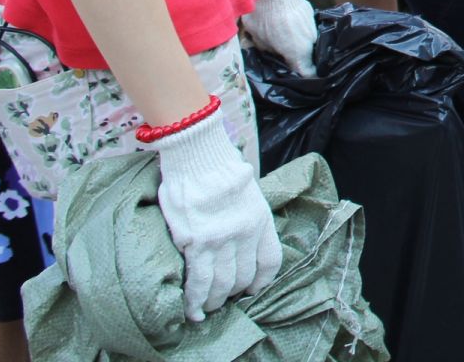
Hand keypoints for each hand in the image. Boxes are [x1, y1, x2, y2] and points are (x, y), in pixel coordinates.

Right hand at [152, 114, 281, 321]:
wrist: (197, 153)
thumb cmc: (219, 167)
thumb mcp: (248, 191)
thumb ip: (249, 215)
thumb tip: (243, 235)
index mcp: (261, 218)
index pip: (270, 261)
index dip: (261, 280)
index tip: (252, 289)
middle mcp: (245, 233)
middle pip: (244, 277)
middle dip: (234, 293)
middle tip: (224, 299)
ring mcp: (221, 240)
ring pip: (221, 285)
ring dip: (215, 301)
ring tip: (208, 309)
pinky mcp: (195, 242)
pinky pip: (198, 282)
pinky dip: (196, 300)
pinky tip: (193, 309)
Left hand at [240, 0, 316, 77]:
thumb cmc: (264, 18)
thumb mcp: (260, 41)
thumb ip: (270, 52)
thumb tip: (273, 55)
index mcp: (298, 53)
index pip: (307, 74)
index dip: (301, 78)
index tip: (293, 78)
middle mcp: (310, 42)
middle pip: (308, 57)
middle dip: (297, 59)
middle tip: (282, 56)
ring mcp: (313, 27)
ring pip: (309, 42)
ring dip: (299, 43)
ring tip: (284, 38)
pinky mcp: (311, 14)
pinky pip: (307, 28)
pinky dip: (299, 30)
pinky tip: (287, 24)